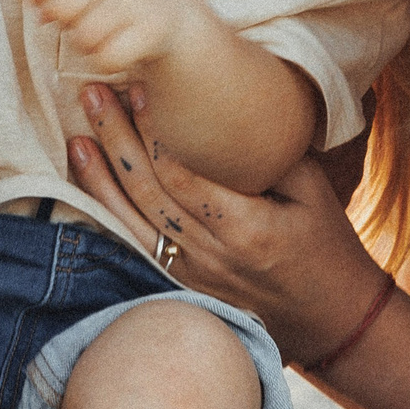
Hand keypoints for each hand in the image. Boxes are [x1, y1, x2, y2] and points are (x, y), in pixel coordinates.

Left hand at [25, 0, 210, 76]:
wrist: (167, 8)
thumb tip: (42, 14)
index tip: (51, 0)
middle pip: (58, 8)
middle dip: (63, 21)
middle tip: (81, 18)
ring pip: (83, 37)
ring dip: (86, 44)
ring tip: (101, 33)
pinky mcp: (151, 29)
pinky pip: (107, 58)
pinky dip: (107, 61)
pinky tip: (117, 47)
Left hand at [66, 84, 388, 365]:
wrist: (332, 319)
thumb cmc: (328, 247)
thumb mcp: (313, 193)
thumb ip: (272, 153)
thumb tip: (233, 106)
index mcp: (246, 229)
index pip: (181, 175)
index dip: (152, 131)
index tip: (136, 89)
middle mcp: (210, 257)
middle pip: (147, 191)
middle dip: (115, 138)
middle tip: (92, 93)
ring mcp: (190, 276)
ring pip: (130, 223)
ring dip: (99, 177)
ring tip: (77, 135)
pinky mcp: (180, 287)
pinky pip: (133, 248)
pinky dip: (107, 215)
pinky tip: (88, 188)